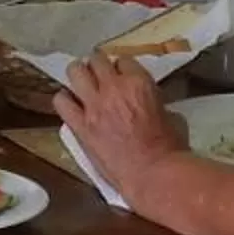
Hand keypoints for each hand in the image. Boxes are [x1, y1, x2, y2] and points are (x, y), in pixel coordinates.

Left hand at [53, 52, 190, 216]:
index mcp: (138, 82)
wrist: (153, 174)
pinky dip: (64, 99)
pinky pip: (62, 102)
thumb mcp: (172, 115)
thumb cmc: (170, 148)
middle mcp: (113, 87)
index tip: (121, 75)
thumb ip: (155, 103)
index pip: (123, 60)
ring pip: (75, 72)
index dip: (121, 68)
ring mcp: (93, 105)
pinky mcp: (80, 125)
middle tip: (98, 74)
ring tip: (80, 82)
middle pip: (96, 60)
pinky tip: (69, 104)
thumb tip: (151, 105)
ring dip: (78, 75)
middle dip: (97, 65)